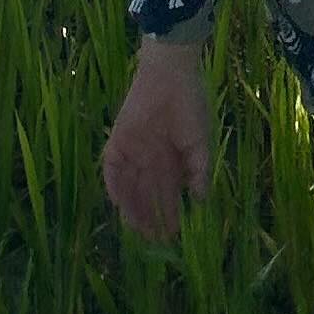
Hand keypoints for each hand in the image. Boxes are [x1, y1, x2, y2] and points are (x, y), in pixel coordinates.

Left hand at [102, 40, 211, 243]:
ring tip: (138, 229)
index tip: (173, 234)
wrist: (171, 75)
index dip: (169, 214)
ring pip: (129, 187)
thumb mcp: (199, 143)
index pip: (166, 194)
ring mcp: (132, 151)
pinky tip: (118, 203)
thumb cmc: (189, 105)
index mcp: (170, 160)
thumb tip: (201, 201)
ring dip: (132, 208)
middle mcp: (149, 159)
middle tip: (154, 238)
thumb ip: (198, 171)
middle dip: (150, 217)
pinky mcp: (118, 140)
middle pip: (146, 195)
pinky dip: (114, 186)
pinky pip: (112, 168)